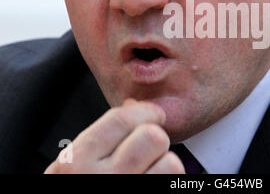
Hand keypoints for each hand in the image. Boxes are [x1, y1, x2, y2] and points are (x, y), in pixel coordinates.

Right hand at [44, 99, 184, 173]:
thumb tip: (133, 106)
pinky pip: (174, 185)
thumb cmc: (74, 192)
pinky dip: (171, 183)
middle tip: (150, 148)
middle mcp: (103, 180)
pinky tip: (153, 182)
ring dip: (166, 165)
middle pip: (152, 137)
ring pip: (171, 164)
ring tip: (150, 172)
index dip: (145, 112)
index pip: (122, 119)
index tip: (153, 115)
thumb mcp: (72, 166)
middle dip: (156, 138)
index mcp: (77, 162)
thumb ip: (100, 137)